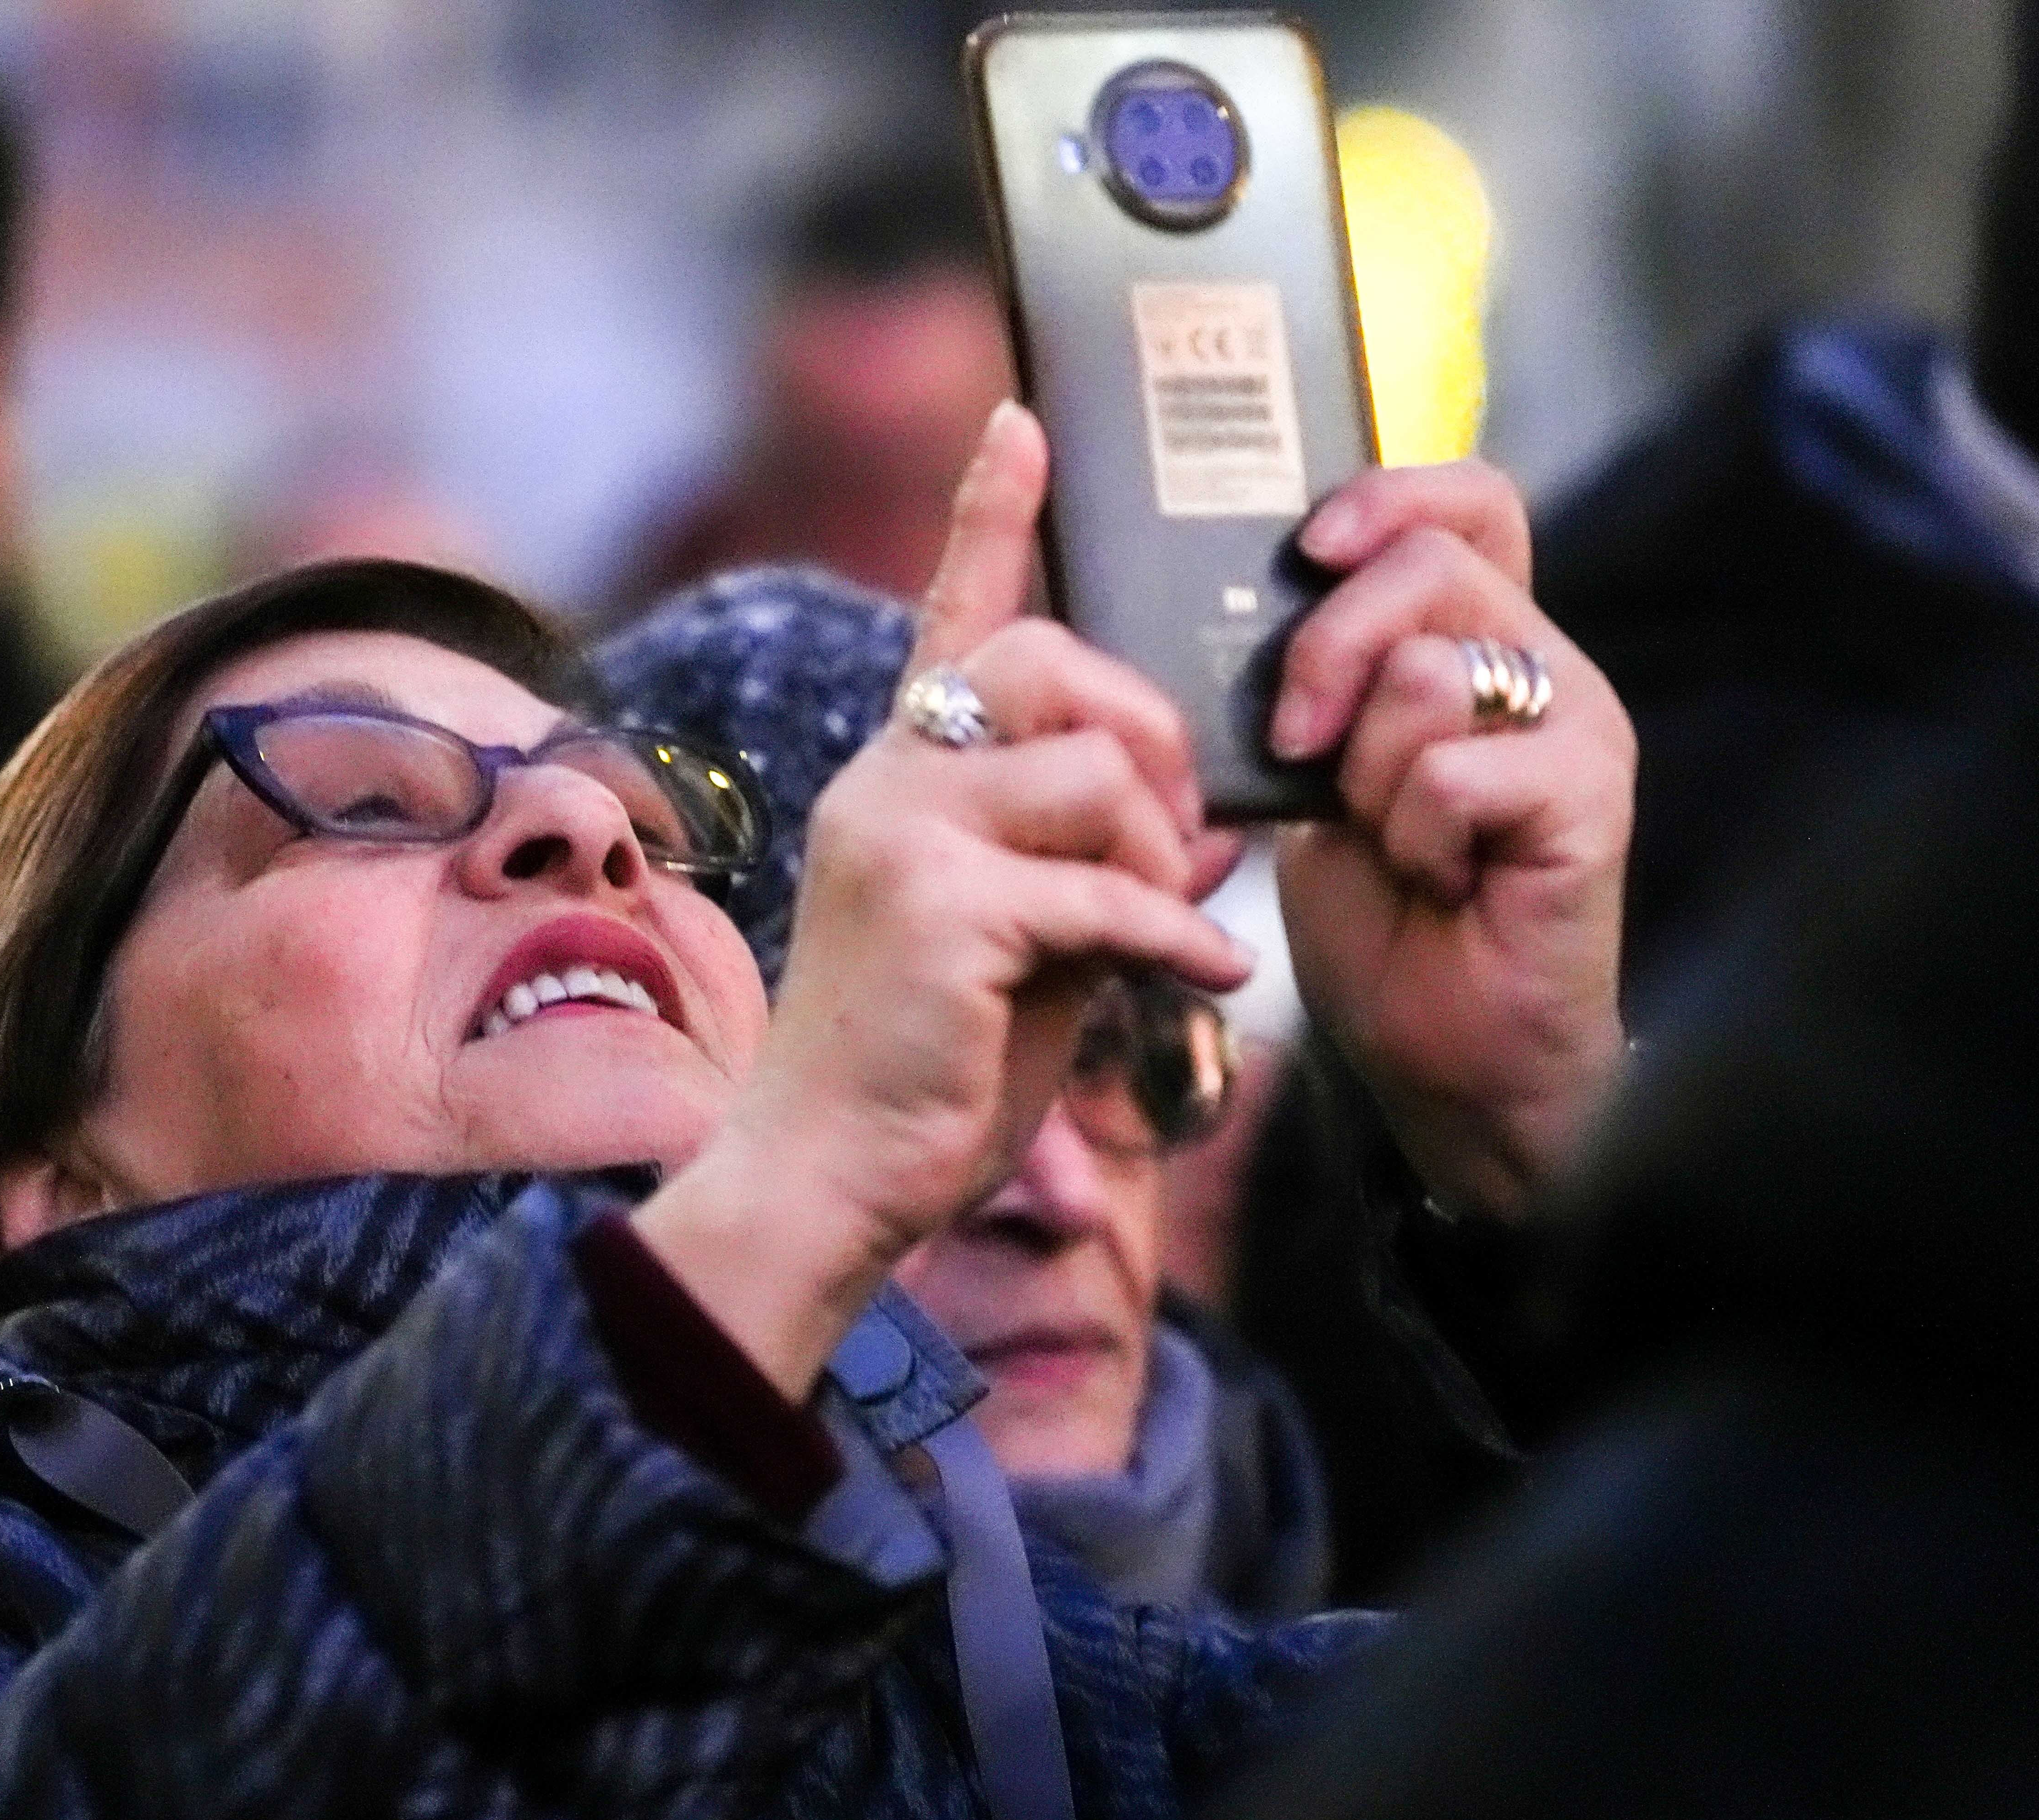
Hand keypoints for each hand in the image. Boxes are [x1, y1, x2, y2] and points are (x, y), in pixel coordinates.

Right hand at [636, 404, 1247, 1395]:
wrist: (829, 1177)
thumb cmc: (926, 1067)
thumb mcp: (1023, 943)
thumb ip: (1093, 863)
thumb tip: (1209, 825)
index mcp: (900, 777)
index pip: (950, 616)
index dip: (989, 514)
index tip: (1025, 425)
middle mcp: (887, 781)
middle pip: (1053, 664)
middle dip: (1151, 734)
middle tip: (1180, 830)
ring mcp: (903, 836)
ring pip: (1094, 769)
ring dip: (1164, 851)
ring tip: (1169, 928)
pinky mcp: (939, 909)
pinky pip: (1104, 889)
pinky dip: (1173, 936)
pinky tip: (1204, 979)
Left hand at [1270, 461, 1634, 1219]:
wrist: (1450, 1060)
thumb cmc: (1384, 920)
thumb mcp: (1316, 779)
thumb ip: (1309, 688)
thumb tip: (1226, 610)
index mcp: (1482, 642)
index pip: (1465, 501)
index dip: (1385, 498)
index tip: (1305, 551)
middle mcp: (1546, 665)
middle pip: (1429, 563)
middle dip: (1328, 648)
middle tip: (1297, 743)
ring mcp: (1581, 726)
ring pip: (1433, 671)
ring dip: (1369, 768)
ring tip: (1393, 839)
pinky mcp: (1592, 799)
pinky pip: (1457, 771)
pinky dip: (1414, 835)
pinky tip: (1437, 882)